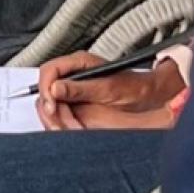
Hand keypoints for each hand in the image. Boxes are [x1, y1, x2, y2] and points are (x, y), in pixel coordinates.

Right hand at [36, 50, 185, 132]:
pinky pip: (59, 114)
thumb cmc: (134, 87)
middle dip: (51, 109)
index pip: (49, 71)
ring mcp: (72, 90)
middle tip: (62, 123)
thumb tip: (55, 88)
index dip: (46, 88)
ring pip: (50, 105)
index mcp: (79, 63)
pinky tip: (74, 129)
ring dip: (57, 120)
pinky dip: (63, 124)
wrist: (148, 98)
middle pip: (46, 90)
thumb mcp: (108, 88)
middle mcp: (72, 75)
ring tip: (73, 128)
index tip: (52, 106)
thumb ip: (80, 88)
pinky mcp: (75, 104)